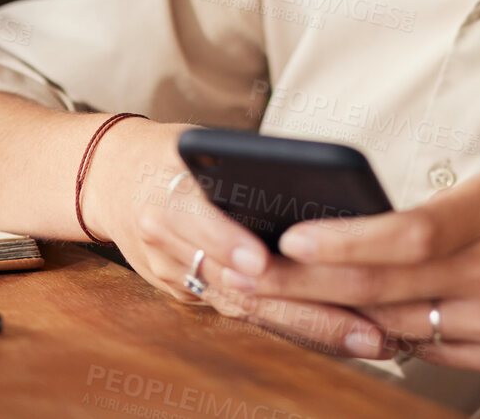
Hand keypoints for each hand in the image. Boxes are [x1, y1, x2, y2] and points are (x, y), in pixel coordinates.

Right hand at [79, 122, 386, 358]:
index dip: (226, 241)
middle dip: (303, 309)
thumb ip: (240, 164)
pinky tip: (342, 335)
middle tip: (363, 324)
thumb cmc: (170, 154)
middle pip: (236, 284)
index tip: (262, 260)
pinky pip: (246, 316)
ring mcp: (177, 279)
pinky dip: (293, 326)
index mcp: (165, 195)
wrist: (110, 180)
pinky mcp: (188, 298)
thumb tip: (313, 176)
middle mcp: (167, 245)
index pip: (194, 219)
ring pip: (248, 309)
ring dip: (311, 328)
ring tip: (370, 338)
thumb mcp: (196, 142)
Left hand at [250, 162, 479, 375]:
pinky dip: (390, 332)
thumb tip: (393, 223)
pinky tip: (352, 319)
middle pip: (383, 289)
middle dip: (307, 285)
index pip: (405, 236)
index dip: (342, 243)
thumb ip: (456, 206)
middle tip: (248, 275)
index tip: (290, 237)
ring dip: (336, 313)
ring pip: (397, 325)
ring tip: (279, 297)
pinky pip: (431, 349)